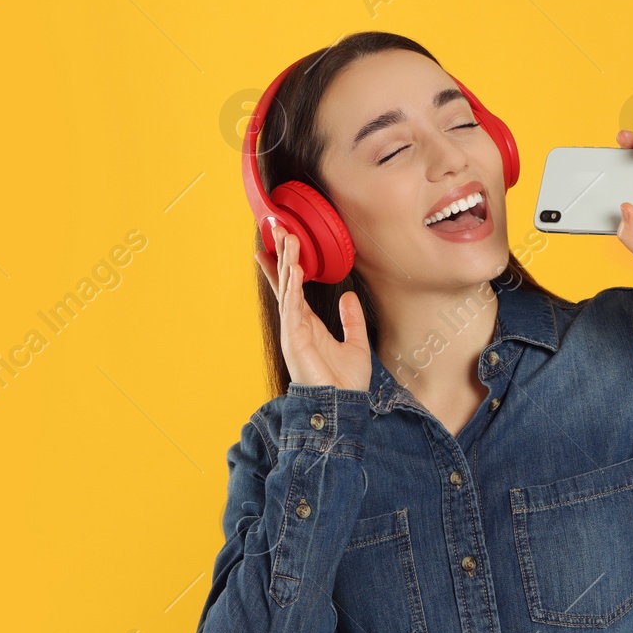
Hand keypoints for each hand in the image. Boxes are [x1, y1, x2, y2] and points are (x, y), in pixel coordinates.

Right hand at [254, 225, 372, 392]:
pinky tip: (293, 270)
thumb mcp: (355, 343)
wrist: (343, 405)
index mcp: (309, 324)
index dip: (285, 266)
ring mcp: (293, 331)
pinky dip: (292, 288)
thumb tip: (347, 297)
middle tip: (277, 227)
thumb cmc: (346, 381)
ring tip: (287, 238)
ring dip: (287, 263)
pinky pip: (292, 308)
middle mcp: (297, 324)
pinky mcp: (294, 340)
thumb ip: (352, 319)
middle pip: (286, 282)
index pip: (293, 289)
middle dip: (282, 255)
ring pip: (287, 290)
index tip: (278, 245)